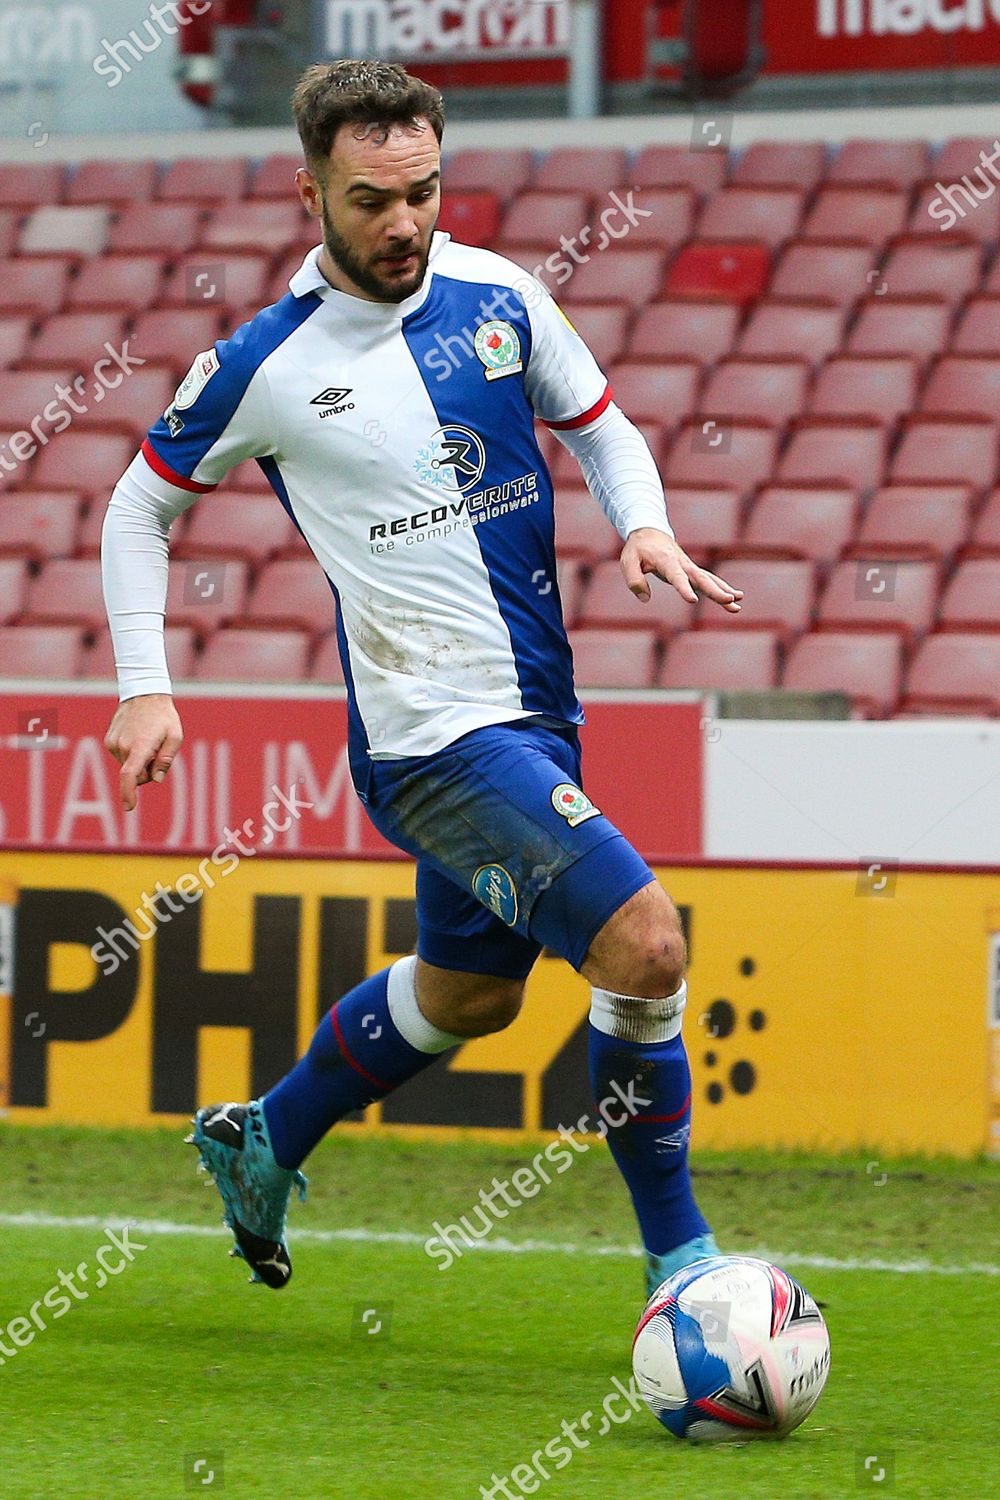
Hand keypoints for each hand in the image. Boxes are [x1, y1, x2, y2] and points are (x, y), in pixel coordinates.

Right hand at [104, 694, 182, 811]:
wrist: (144, 694)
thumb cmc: (163, 717)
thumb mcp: (175, 737)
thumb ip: (166, 760)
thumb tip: (156, 779)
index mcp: (140, 746)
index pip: (129, 775)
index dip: (128, 793)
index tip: (129, 807)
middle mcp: (123, 746)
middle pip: (136, 775)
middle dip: (147, 772)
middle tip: (158, 752)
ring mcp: (113, 744)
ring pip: (128, 767)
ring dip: (139, 761)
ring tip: (147, 740)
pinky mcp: (109, 741)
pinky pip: (122, 758)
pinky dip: (131, 754)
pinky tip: (137, 737)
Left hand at [620, 527, 742, 613]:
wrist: (649, 531)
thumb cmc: (638, 548)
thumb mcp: (627, 561)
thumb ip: (634, 580)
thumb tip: (646, 598)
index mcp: (666, 561)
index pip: (677, 577)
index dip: (684, 588)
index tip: (693, 600)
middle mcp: (682, 563)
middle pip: (701, 578)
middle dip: (716, 591)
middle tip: (729, 600)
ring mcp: (689, 566)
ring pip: (709, 579)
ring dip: (723, 591)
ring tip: (737, 604)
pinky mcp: (691, 570)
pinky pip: (709, 579)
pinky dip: (722, 587)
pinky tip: (734, 598)